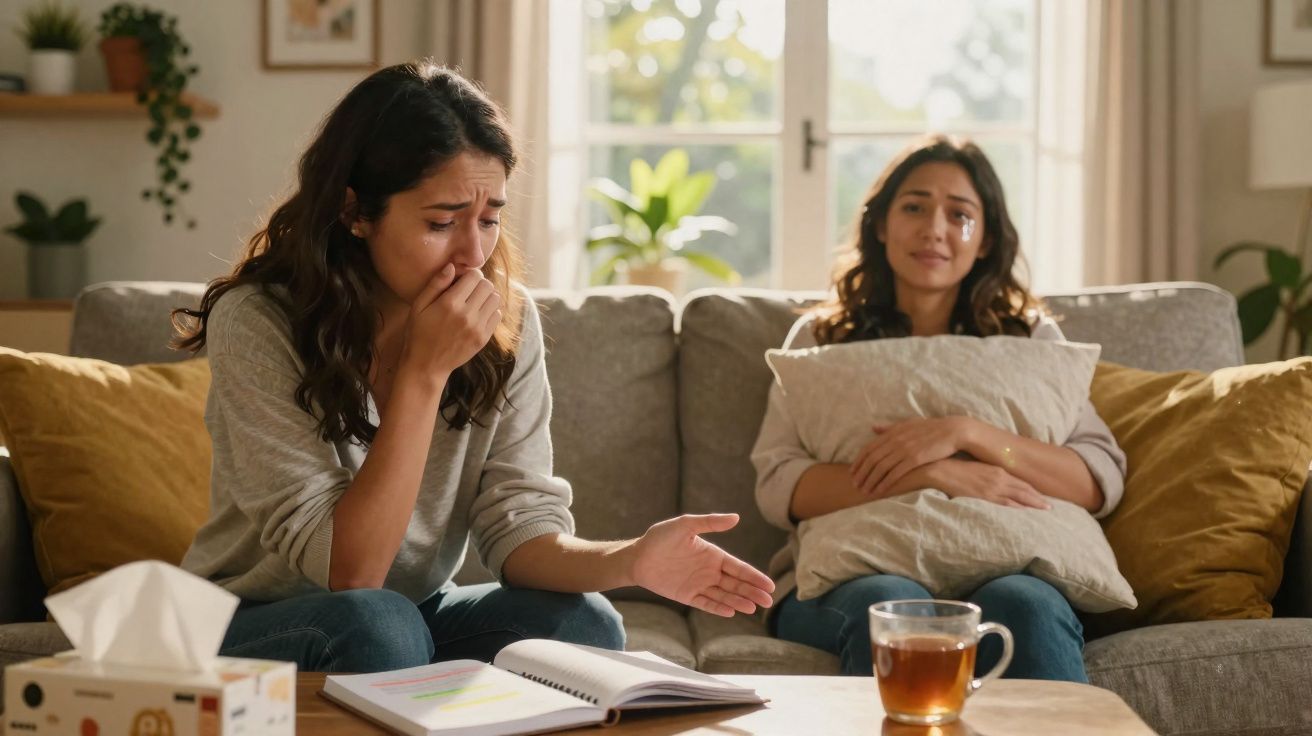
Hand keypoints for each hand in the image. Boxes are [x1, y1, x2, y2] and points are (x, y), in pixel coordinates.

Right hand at [400, 265, 501, 378]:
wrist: (426, 365)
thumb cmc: (418, 333)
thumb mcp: (419, 306)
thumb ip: (436, 284)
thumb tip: (452, 266)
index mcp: (450, 303)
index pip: (475, 276)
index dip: (470, 275)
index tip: (462, 281)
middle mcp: (467, 314)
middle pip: (488, 285)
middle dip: (479, 284)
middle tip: (469, 291)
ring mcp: (477, 328)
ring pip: (496, 299)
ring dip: (487, 296)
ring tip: (474, 301)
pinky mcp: (483, 338)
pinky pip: (497, 315)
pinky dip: (490, 311)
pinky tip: (477, 314)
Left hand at [629, 514, 774, 616]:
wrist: (637, 556)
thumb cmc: (660, 538)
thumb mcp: (685, 525)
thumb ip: (710, 522)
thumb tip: (736, 517)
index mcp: (713, 555)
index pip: (738, 568)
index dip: (754, 576)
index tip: (769, 585)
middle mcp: (709, 571)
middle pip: (736, 584)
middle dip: (752, 592)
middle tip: (768, 600)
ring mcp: (699, 584)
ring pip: (724, 595)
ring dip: (738, 601)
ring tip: (752, 608)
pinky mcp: (687, 596)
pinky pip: (706, 603)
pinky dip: (718, 608)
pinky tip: (730, 612)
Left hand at [852, 417, 975, 497]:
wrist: (952, 431)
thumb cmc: (930, 428)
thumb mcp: (908, 424)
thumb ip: (889, 428)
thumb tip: (873, 428)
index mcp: (892, 432)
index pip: (868, 448)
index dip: (858, 461)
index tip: (851, 472)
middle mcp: (895, 440)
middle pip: (871, 459)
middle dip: (861, 473)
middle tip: (854, 485)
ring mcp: (905, 449)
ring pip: (881, 467)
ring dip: (871, 480)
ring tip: (864, 491)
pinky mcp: (915, 459)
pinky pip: (896, 473)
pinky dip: (885, 483)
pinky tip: (880, 491)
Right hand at [928, 458, 1050, 509]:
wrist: (939, 469)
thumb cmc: (953, 467)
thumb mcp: (974, 467)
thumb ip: (986, 473)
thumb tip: (992, 480)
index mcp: (997, 470)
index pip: (1020, 481)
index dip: (1032, 489)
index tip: (1042, 495)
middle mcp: (998, 478)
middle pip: (1024, 490)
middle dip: (1038, 498)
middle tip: (1050, 506)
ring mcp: (993, 488)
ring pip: (1019, 497)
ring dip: (1033, 503)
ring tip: (1044, 509)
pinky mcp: (984, 496)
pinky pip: (1006, 504)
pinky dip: (1018, 508)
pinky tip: (1025, 512)